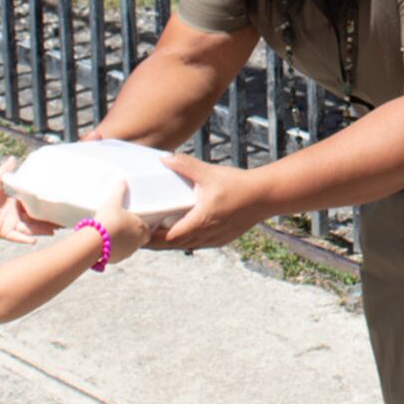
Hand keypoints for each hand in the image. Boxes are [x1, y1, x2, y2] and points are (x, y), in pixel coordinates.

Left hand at [0, 158, 56, 242]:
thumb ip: (5, 171)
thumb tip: (13, 157)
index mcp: (15, 205)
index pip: (34, 206)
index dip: (45, 207)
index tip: (57, 207)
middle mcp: (15, 216)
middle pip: (36, 220)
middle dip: (49, 221)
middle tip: (64, 222)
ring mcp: (11, 225)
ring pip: (30, 229)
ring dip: (42, 230)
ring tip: (55, 231)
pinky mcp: (4, 233)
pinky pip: (17, 237)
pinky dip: (25, 239)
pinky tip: (35, 241)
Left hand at [152, 154, 272, 251]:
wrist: (265, 196)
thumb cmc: (238, 184)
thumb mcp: (209, 173)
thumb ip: (186, 165)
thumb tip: (164, 158)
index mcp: (201, 220)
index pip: (170, 238)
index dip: (152, 239)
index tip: (138, 235)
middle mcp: (207, 234)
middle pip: (175, 245)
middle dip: (157, 243)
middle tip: (140, 238)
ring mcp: (216, 238)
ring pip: (187, 246)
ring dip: (171, 243)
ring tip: (156, 237)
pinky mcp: (223, 238)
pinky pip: (199, 244)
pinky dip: (186, 241)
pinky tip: (182, 234)